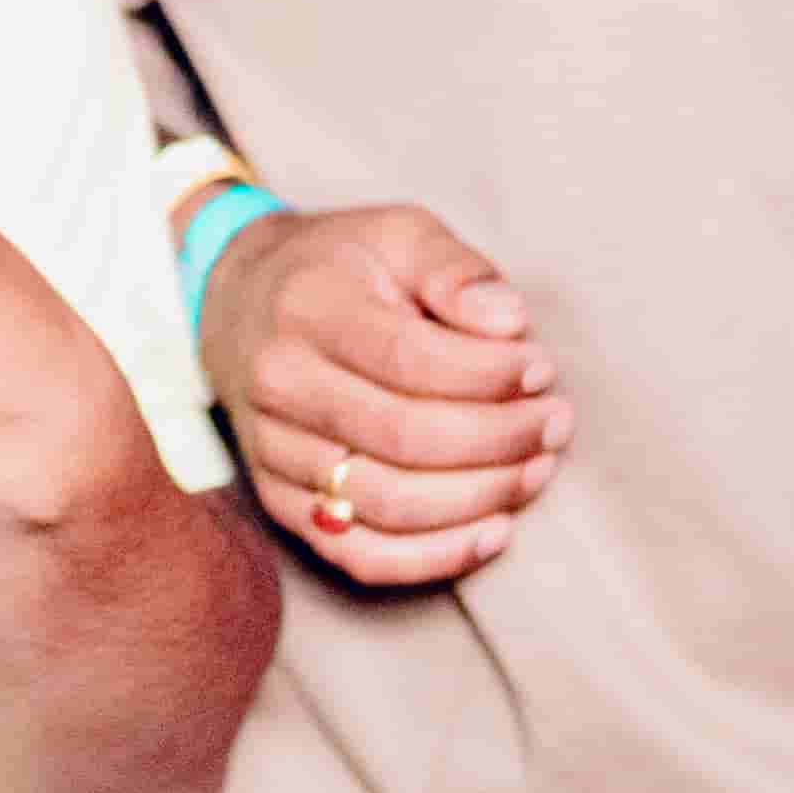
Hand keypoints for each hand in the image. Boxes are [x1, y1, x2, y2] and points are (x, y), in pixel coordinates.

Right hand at [208, 198, 562, 586]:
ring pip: (388, 504)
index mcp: (308, 308)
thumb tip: (511, 322)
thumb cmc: (340, 267)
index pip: (412, 360)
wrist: (239, 304)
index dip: (491, 375)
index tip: (541, 370)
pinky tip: (494, 531)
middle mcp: (280, 385)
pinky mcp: (281, 502)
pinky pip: (361, 555)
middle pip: (405, 438)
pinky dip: (435, 557)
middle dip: (501, 439)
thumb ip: (456, 269)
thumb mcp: (398, 235)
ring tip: (536, 468)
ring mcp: (273, 452)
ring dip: (481, 497)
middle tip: (555, 423)